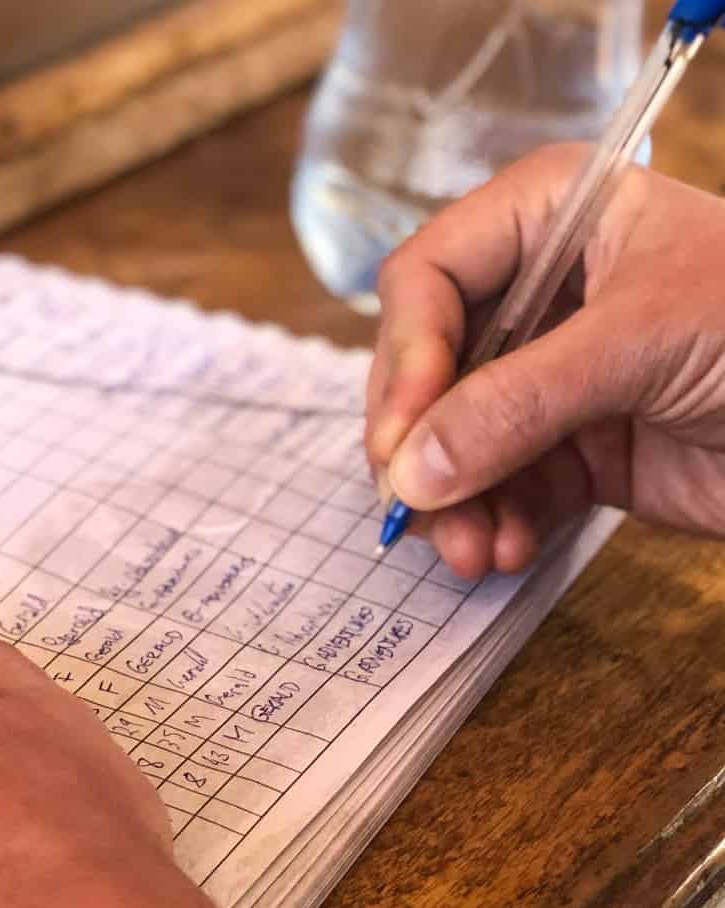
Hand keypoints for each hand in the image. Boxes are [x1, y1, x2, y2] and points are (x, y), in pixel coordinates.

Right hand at [366, 145, 724, 576]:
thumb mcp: (641, 343)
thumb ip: (517, 404)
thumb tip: (410, 471)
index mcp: (552, 218)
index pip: (430, 278)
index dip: (406, 357)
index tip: (402, 438)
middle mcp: (540, 291)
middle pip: (428, 367)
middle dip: (421, 444)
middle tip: (413, 506)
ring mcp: (554, 375)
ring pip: (454, 439)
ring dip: (452, 500)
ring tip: (468, 550)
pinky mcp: (577, 448)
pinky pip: (502, 486)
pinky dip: (494, 521)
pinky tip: (503, 552)